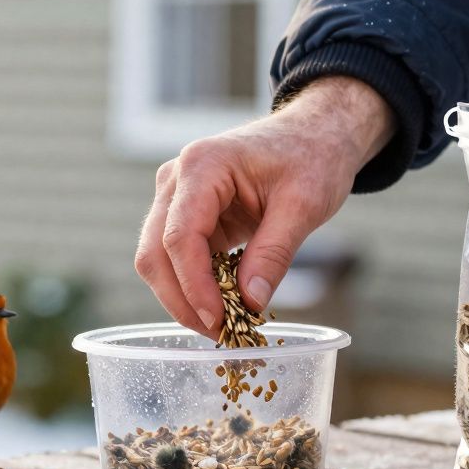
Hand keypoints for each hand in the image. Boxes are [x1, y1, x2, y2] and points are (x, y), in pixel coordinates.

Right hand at [135, 77, 393, 332]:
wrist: (313, 134)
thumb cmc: (312, 157)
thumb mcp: (304, 205)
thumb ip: (274, 253)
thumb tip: (250, 304)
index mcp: (202, 165)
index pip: (179, 237)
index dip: (193, 286)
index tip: (218, 322)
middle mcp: (176, 179)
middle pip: (154, 252)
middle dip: (181, 300)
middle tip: (219, 334)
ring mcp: (175, 196)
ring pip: (157, 260)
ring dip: (183, 297)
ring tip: (223, 325)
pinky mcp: (185, 214)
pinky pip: (176, 258)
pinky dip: (193, 285)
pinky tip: (222, 305)